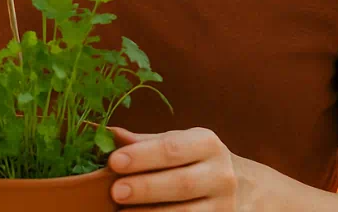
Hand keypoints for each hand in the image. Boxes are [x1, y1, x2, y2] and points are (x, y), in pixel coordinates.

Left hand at [107, 126, 241, 209]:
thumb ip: (143, 142)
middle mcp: (220, 174)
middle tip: (116, 192)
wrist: (232, 186)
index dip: (143, 156)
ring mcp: (223, 204)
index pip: (173, 148)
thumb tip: (106, 134)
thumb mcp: (175, 144)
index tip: (114, 161)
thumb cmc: (191, 161)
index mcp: (207, 144)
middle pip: (181, 183)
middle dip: (146, 188)